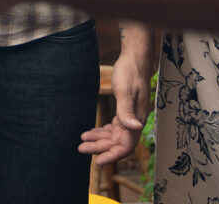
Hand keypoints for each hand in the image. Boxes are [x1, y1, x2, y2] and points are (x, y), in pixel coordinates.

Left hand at [79, 44, 150, 163]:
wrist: (134, 57)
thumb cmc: (130, 71)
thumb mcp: (125, 90)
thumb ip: (127, 111)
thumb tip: (135, 128)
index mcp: (137, 119)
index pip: (126, 146)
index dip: (112, 155)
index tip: (98, 161)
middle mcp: (135, 121)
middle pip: (117, 143)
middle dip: (99, 148)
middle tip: (80, 148)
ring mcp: (130, 117)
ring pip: (114, 136)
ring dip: (99, 141)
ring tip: (82, 143)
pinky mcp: (125, 111)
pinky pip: (113, 128)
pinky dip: (102, 132)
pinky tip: (91, 133)